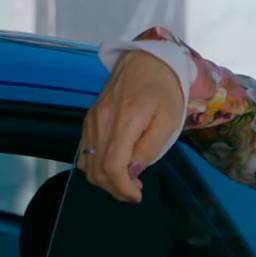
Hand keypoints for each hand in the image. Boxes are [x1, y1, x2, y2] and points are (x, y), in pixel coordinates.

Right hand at [78, 50, 183, 202]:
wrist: (145, 60)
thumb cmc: (164, 89)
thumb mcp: (169, 120)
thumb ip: (150, 148)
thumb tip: (132, 171)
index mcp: (124, 122)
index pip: (112, 166)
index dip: (122, 188)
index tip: (137, 196)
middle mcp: (101, 123)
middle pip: (96, 169)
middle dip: (114, 188)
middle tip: (134, 192)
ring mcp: (91, 121)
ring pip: (87, 163)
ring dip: (104, 180)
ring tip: (127, 182)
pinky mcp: (89, 119)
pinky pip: (85, 151)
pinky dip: (96, 166)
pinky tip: (114, 167)